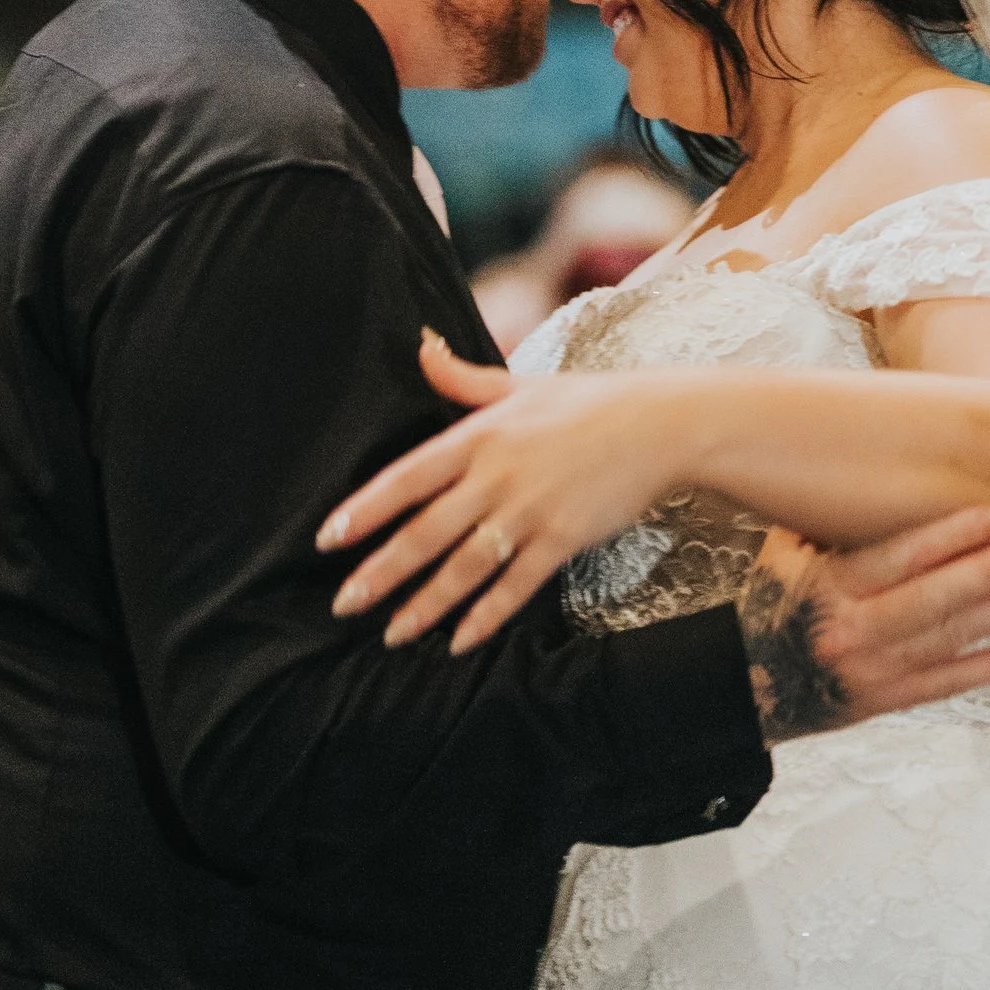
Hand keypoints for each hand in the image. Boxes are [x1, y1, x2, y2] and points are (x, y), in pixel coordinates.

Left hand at [321, 333, 689, 648]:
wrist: (660, 423)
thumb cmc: (589, 400)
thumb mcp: (519, 384)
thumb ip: (463, 378)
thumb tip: (419, 347)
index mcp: (480, 435)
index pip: (407, 477)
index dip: (366, 510)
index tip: (329, 539)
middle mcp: (497, 476)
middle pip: (427, 531)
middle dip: (381, 571)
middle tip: (344, 604)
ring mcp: (530, 510)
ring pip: (465, 566)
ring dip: (425, 604)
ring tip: (392, 633)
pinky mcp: (563, 538)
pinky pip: (516, 585)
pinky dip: (486, 615)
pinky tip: (459, 641)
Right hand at [736, 510, 989, 743]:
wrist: (744, 685)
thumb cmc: (773, 604)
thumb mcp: (785, 555)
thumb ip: (828, 520)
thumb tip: (873, 461)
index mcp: (829, 587)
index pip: (901, 557)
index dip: (951, 536)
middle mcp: (853, 632)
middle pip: (936, 599)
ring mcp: (873, 672)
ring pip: (951, 639)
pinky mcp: (886, 701)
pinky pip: (947, 682)